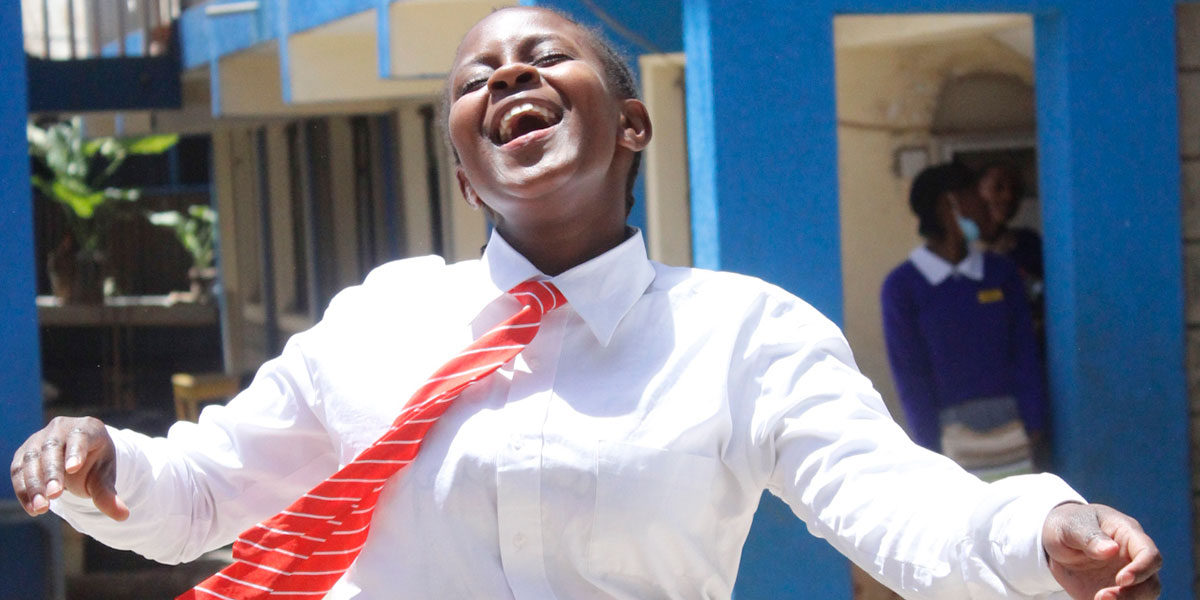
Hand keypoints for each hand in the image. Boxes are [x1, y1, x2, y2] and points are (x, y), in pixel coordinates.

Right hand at [10, 417, 128, 520]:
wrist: (75, 458)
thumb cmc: (93, 464)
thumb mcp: (103, 476)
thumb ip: (108, 495)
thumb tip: (123, 516)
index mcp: (87, 428)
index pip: (80, 437)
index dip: (76, 451)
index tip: (73, 469)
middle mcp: (61, 428)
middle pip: (52, 448)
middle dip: (52, 473)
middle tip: (55, 496)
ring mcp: (39, 439)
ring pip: (32, 459)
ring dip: (34, 485)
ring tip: (41, 508)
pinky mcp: (24, 453)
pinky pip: (19, 471)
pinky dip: (23, 490)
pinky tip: (32, 508)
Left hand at [1043, 502, 1160, 599]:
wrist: (1053, 539)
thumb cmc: (1068, 525)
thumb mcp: (1071, 526)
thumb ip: (1090, 537)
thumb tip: (1111, 549)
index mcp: (1128, 535)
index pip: (1149, 555)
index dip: (1141, 569)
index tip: (1121, 579)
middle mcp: (1133, 560)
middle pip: (1150, 584)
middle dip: (1132, 595)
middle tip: (1101, 597)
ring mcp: (1125, 581)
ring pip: (1141, 599)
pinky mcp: (1113, 595)